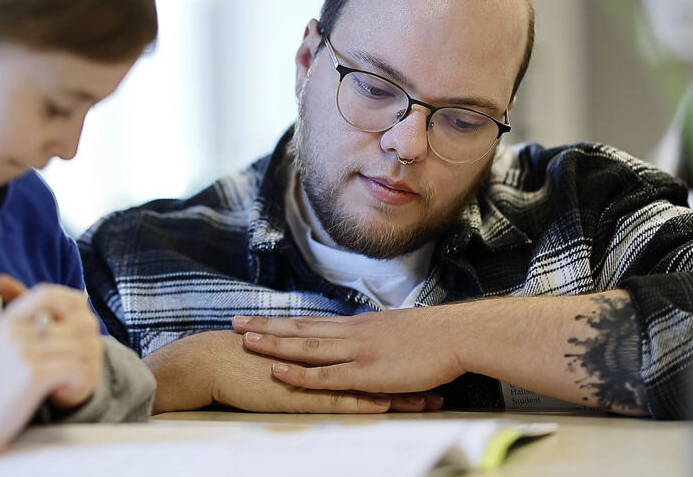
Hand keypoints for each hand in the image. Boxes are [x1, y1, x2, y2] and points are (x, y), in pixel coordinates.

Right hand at [0, 275, 102, 464]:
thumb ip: (22, 324)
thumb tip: (51, 306)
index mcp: (7, 320)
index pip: (46, 292)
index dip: (71, 301)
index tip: (79, 319)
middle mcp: (14, 331)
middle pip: (74, 322)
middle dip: (88, 342)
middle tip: (80, 361)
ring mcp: (23, 352)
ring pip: (79, 346)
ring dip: (84, 366)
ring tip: (69, 381)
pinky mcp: (33, 376)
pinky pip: (75, 368)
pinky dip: (78, 382)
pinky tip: (62, 393)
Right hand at [146, 330, 441, 413]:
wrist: (211, 360)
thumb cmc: (243, 360)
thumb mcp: (285, 356)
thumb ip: (308, 357)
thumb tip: (327, 358)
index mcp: (324, 351)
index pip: (370, 357)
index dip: (401, 362)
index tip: (430, 365)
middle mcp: (326, 361)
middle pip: (378, 369)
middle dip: (413, 377)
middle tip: (445, 383)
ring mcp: (315, 379)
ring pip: (367, 387)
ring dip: (399, 395)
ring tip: (430, 402)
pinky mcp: (301, 396)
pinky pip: (340, 401)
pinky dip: (365, 403)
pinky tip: (387, 406)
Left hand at [232, 308, 465, 394]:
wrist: (458, 335)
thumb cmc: (438, 337)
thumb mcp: (400, 332)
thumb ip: (379, 339)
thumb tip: (370, 343)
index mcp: (360, 325)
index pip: (313, 321)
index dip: (284, 321)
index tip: (260, 318)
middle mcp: (352, 333)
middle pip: (300, 327)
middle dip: (265, 326)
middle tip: (235, 322)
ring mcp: (357, 351)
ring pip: (305, 346)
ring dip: (273, 343)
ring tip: (244, 341)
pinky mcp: (366, 372)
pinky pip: (325, 374)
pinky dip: (298, 373)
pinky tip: (278, 371)